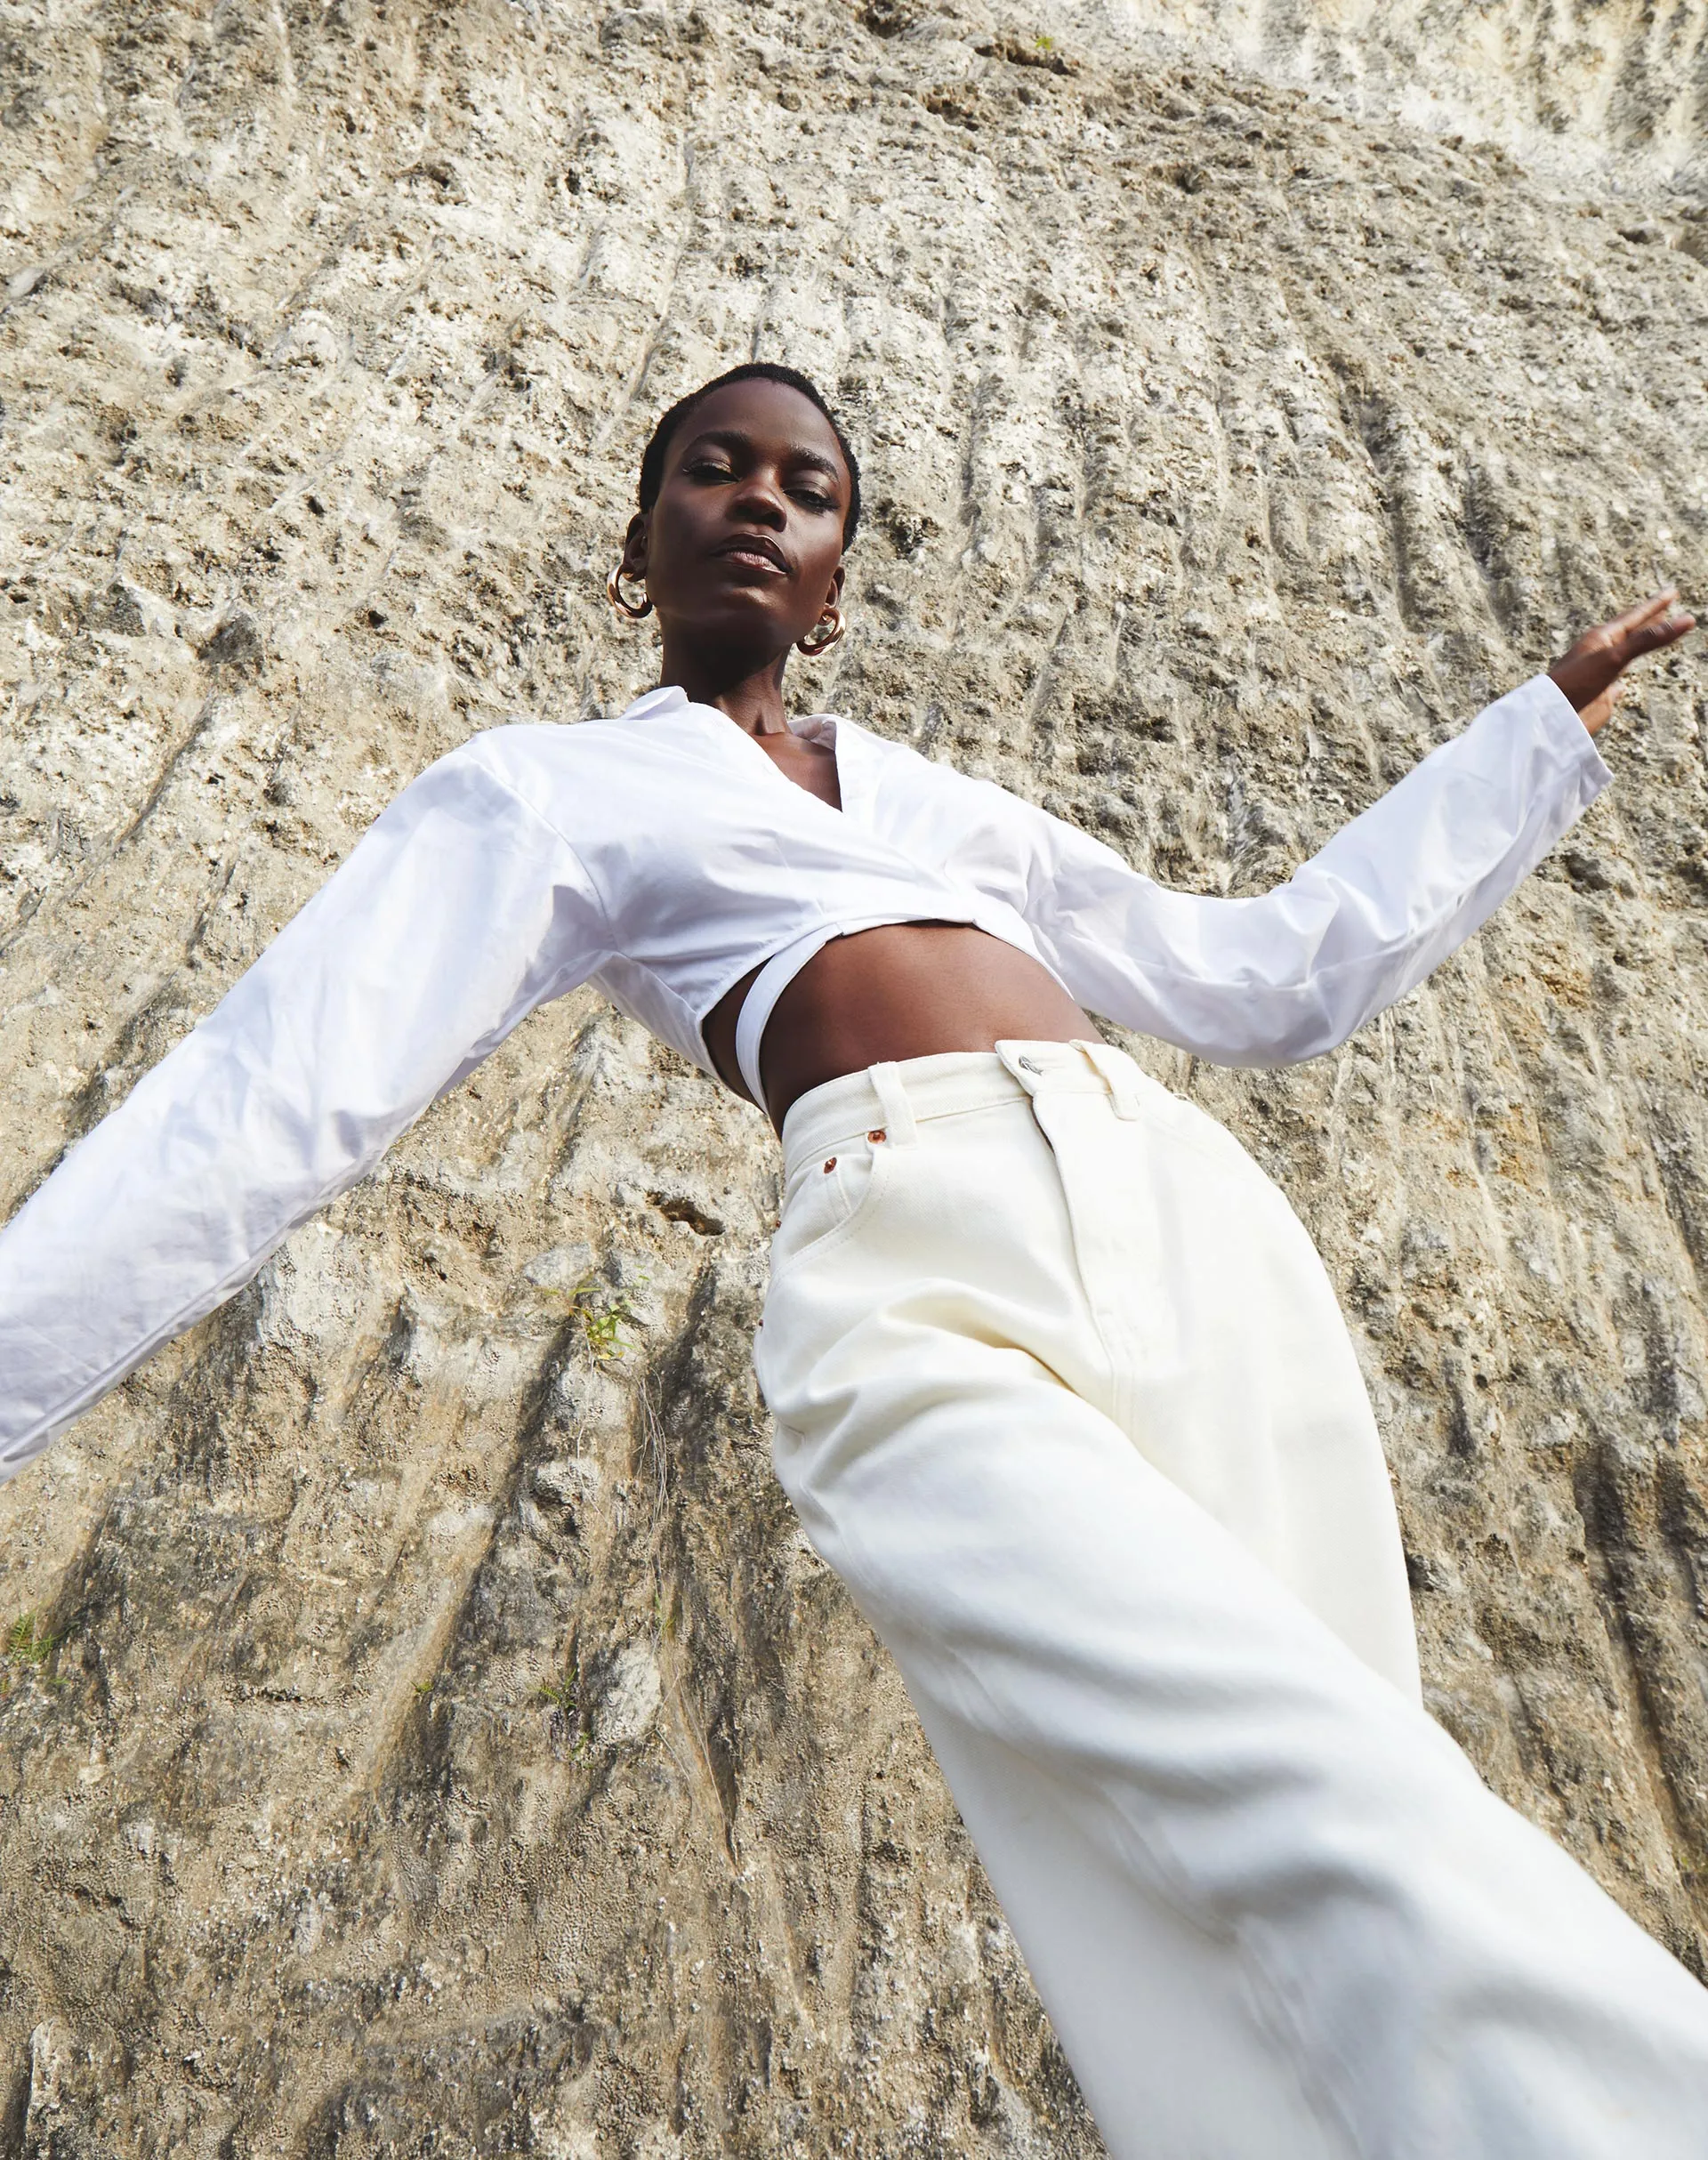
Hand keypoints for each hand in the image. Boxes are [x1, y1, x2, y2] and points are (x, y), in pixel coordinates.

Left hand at [1549, 588, 1695, 735]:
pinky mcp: (1599, 696)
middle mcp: (1601, 652)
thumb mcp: (1616, 656)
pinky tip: (1623, 685)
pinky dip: (1624, 679)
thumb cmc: (1576, 682)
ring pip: (1625, 654)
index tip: (1672, 592)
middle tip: (1666, 603)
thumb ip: (1650, 640)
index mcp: (1602, 637)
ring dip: (1638, 644)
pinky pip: (1615, 684)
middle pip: (1631, 631)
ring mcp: (1600, 674)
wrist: (1549, 716)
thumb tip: (1687, 620)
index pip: (1636, 616)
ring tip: (1650, 633)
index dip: (1655, 604)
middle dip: (1649, 617)